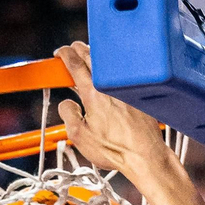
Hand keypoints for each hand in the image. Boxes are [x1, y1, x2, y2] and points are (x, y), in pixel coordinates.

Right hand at [56, 40, 169, 177]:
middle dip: (77, 49)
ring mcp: (126, 85)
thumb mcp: (80, 137)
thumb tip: (66, 104)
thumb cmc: (116, 150)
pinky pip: (122, 71)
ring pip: (107, 60)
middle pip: (91, 53)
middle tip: (71, 54)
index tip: (59, 54)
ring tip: (89, 63)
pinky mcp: (138, 91)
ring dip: (95, 56)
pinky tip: (109, 76)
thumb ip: (67, 115)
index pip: (74, 62)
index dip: (64, 54)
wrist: (145, 155)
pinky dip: (111, 69)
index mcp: (93, 93)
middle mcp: (110, 84)